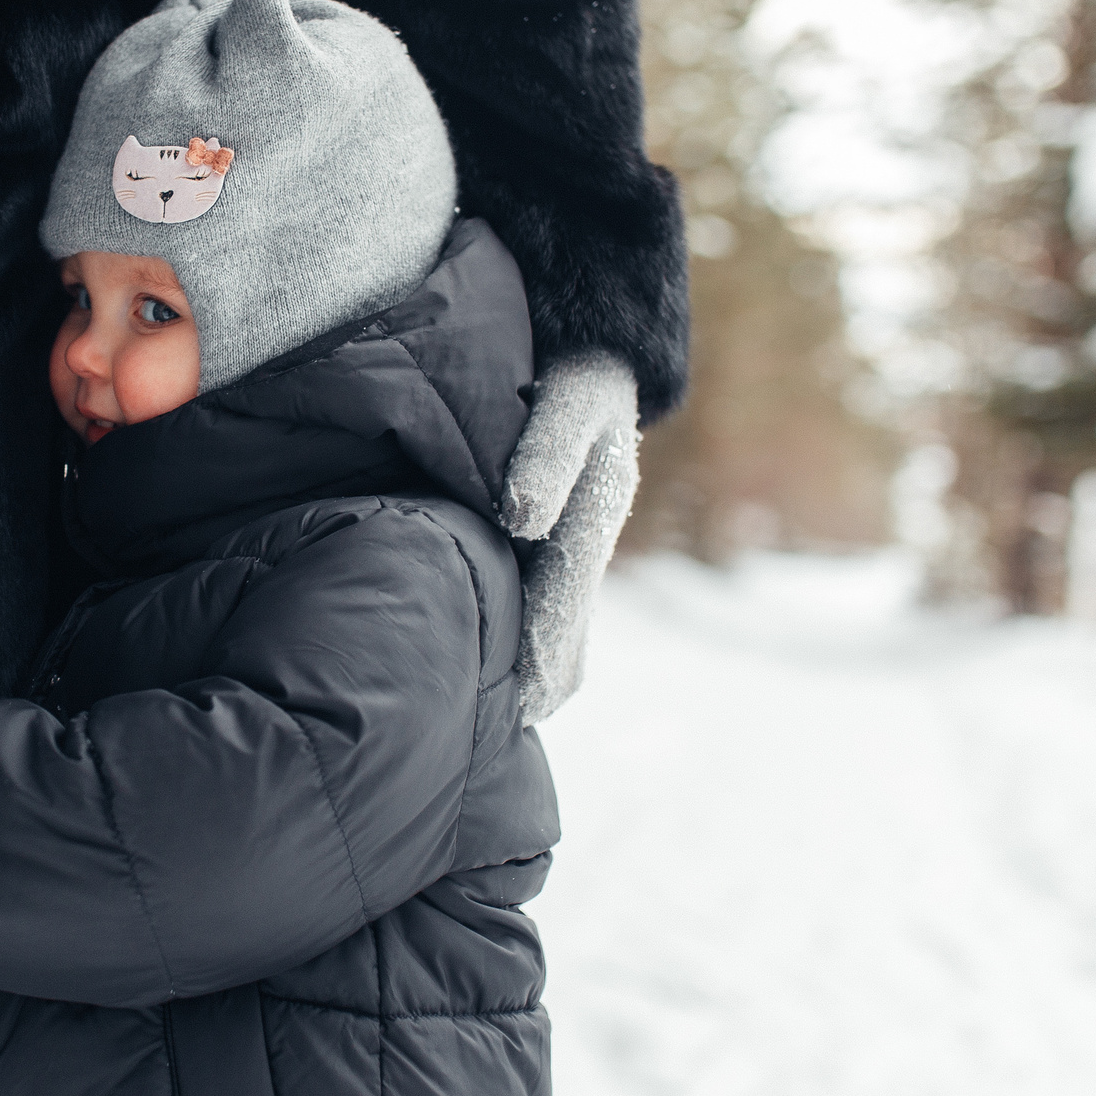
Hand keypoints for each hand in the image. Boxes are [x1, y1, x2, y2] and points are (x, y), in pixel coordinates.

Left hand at [500, 351, 640, 727]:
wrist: (598, 361)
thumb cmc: (576, 381)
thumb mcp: (568, 407)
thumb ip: (545, 459)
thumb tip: (522, 519)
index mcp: (592, 524)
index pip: (562, 608)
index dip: (540, 658)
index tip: (520, 709)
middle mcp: (586, 547)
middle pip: (570, 634)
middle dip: (541, 683)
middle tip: (502, 734)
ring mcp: (575, 549)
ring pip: (561, 627)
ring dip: (537, 669)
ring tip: (497, 720)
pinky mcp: (559, 542)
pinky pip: (548, 604)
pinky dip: (532, 640)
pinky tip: (499, 665)